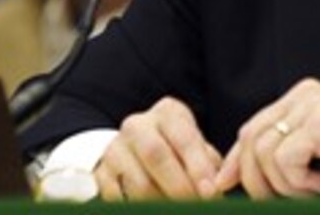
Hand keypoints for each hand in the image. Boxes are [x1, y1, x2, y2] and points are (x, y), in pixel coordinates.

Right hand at [93, 96, 221, 200]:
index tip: (210, 192)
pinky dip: (138, 208)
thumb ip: (209, 165)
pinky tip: (154, 209)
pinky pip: (118, 198)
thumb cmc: (178, 152)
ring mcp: (115, 148)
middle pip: (155, 154)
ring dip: (160, 202)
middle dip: (179, 186)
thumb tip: (218, 187)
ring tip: (179, 209)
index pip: (184, 137)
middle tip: (195, 206)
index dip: (198, 167)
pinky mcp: (101, 173)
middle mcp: (137, 125)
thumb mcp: (196, 150)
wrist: (138, 151)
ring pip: (137, 182)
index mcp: (167, 113)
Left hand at [215, 78, 319, 197]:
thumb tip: (239, 177)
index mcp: (303, 99)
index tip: (226, 187)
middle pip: (249, 140)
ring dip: (283, 186)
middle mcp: (306, 95)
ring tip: (315, 189)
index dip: (234, 163)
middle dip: (257, 181)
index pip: (251, 129)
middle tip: (291, 198)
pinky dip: (298, 182)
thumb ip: (287, 159)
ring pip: (263, 153)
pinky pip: (284, 158)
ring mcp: (316, 105)